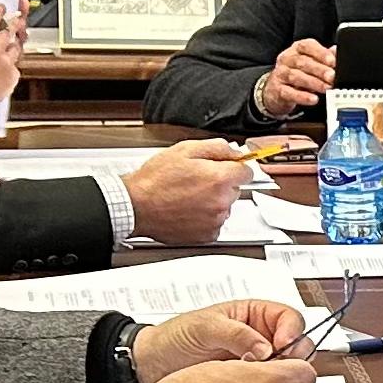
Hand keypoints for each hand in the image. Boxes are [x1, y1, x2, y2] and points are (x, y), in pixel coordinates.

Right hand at [122, 140, 253, 243]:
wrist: (136, 206)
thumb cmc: (155, 180)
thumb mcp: (185, 150)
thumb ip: (217, 147)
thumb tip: (235, 152)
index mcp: (220, 179)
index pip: (247, 171)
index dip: (233, 166)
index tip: (224, 167)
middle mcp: (221, 202)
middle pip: (235, 189)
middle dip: (220, 183)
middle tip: (196, 180)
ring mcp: (215, 220)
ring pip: (224, 206)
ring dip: (212, 201)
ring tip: (187, 195)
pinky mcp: (208, 235)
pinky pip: (215, 222)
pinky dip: (205, 217)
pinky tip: (187, 209)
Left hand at [134, 298, 307, 382]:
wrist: (150, 364)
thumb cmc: (173, 337)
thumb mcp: (205, 327)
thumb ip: (236, 334)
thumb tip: (265, 347)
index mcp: (254, 315)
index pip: (289, 319)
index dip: (292, 331)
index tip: (283, 345)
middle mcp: (260, 338)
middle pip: (296, 345)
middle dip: (292, 357)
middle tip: (276, 367)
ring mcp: (255, 363)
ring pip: (286, 370)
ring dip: (281, 376)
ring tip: (262, 381)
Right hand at [254, 37, 335, 120]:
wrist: (275, 89)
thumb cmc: (297, 72)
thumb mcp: (310, 61)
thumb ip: (324, 56)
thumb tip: (338, 51)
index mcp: (296, 49)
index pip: (307, 46)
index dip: (320, 53)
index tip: (332, 61)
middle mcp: (287, 59)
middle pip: (302, 62)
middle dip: (319, 70)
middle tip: (332, 76)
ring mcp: (280, 74)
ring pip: (296, 76)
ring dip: (313, 83)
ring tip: (326, 88)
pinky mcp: (277, 90)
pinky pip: (289, 93)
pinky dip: (302, 96)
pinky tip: (313, 99)